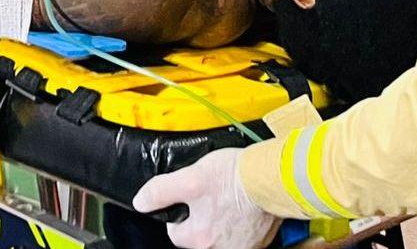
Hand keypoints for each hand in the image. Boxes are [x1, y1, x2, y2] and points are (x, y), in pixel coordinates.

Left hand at [133, 148, 279, 248]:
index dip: (179, 213)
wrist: (275, 176)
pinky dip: (243, 222)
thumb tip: (141, 202)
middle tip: (212, 194)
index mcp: (200, 238)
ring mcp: (244, 246)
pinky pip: (243, 234)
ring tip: (229, 198)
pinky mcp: (261, 240)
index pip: (176, 233)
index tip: (189, 198)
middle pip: (200, 235)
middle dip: (203, 217)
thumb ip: (161, 191)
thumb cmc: (235, 177)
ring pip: (222, 235)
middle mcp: (222, 248)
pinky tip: (245, 204)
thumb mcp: (190, 178)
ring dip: (223, 220)